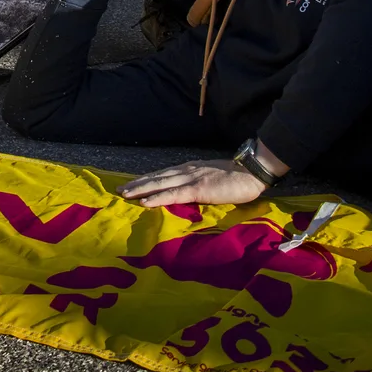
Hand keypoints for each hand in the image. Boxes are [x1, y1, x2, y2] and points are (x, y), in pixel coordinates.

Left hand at [119, 159, 265, 208]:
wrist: (251, 172)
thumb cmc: (236, 179)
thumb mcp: (212, 179)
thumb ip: (199, 184)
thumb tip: (189, 194)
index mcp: (189, 169)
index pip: (163, 174)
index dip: (146, 179)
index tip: (132, 183)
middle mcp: (185, 171)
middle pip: (156, 177)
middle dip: (137, 183)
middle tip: (120, 189)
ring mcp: (190, 179)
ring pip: (159, 184)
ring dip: (140, 189)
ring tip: (125, 194)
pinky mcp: (197, 189)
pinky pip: (173, 195)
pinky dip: (157, 198)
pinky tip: (145, 203)